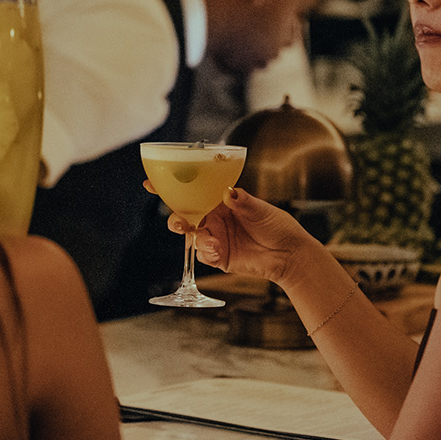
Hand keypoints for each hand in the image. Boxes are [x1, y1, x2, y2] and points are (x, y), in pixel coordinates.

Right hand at [149, 185, 312, 284]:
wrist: (289, 254)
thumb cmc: (278, 226)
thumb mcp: (261, 209)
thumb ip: (243, 202)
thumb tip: (229, 192)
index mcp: (221, 201)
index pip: (193, 191)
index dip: (172, 187)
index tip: (151, 182)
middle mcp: (214, 218)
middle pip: (185, 215)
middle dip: (175, 217)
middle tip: (177, 221)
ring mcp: (216, 238)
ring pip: (192, 235)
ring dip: (192, 236)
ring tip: (205, 239)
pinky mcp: (219, 257)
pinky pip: (203, 254)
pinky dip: (206, 252)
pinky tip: (216, 250)